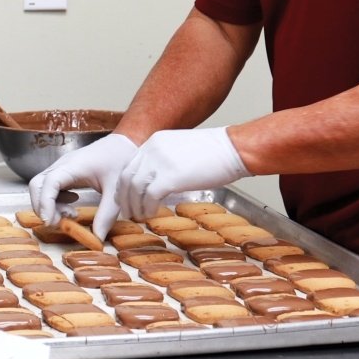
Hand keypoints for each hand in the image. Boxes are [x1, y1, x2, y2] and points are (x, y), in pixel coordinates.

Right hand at [27, 133, 137, 238]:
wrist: (123, 143)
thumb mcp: (116, 190)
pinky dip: (55, 200)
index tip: (50, 222)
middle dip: (42, 207)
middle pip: (37, 185)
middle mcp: (62, 165)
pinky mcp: (64, 172)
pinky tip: (72, 205)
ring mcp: (61, 167)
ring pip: (41, 186)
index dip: (45, 203)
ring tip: (70, 215)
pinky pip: (50, 187)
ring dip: (49, 205)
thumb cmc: (120, 160)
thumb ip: (106, 214)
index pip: (49, 183)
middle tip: (59, 223)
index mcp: (74, 166)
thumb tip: (97, 239)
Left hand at [117, 127, 250, 219]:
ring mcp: (160, 162)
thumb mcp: (182, 149)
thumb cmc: (215, 152)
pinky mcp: (170, 177)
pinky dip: (147, 208)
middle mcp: (153, 149)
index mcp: (155, 142)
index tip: (128, 198)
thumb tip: (159, 179)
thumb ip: (166, 161)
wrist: (233, 148)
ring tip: (140, 217)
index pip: (129, 164)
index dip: (125, 184)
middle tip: (128, 212)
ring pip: (134, 188)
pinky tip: (152, 214)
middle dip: (125, 197)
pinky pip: (150, 196)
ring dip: (135, 206)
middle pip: (126, 176)